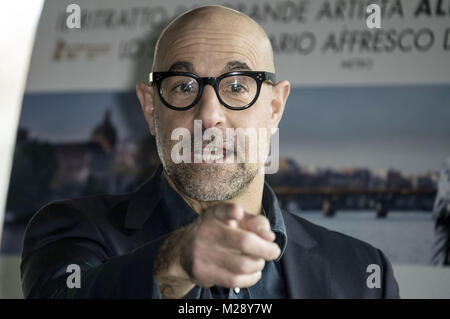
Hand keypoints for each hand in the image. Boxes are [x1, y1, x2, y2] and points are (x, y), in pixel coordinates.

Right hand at [154, 203, 279, 297]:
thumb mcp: (234, 221)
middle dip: (266, 249)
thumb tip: (270, 237)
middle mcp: (207, 231)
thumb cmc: (219, 232)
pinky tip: (253, 273)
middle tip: (274, 251)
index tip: (237, 213)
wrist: (184, 251)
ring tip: (260, 262)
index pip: (222, 210)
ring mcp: (202, 253)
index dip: (231, 211)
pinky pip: (235, 280)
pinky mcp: (202, 272)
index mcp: (215, 214)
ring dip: (259, 265)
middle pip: (244, 241)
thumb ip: (255, 223)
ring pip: (243, 264)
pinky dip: (251, 278)